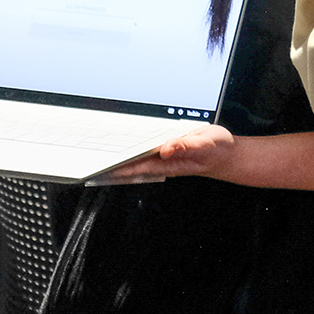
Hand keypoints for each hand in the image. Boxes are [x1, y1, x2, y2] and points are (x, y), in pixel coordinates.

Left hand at [100, 125, 236, 181]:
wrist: (227, 155)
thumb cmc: (217, 151)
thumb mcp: (207, 144)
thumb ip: (187, 145)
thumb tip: (166, 148)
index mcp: (168, 163)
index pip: (135, 167)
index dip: (115, 169)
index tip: (97, 169)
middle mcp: (162, 162)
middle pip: (130, 166)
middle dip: (109, 165)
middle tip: (87, 160)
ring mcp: (162, 157)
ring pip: (134, 160)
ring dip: (117, 158)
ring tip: (95, 153)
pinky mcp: (165, 150)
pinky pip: (143, 152)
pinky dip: (130, 149)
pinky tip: (121, 146)